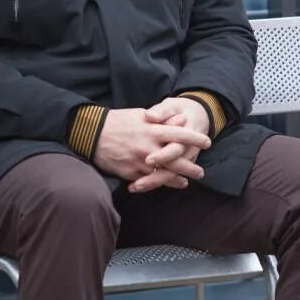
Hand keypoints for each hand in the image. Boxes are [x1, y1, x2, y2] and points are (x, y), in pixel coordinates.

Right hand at [92, 107, 209, 189]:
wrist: (92, 134)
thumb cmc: (118, 121)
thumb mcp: (140, 115)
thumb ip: (162, 119)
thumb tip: (181, 120)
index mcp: (152, 129)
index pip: (180, 134)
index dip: (195, 139)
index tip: (207, 142)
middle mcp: (149, 147)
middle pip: (176, 160)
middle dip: (191, 167)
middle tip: (201, 172)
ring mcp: (140, 162)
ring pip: (164, 175)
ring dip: (177, 180)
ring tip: (186, 182)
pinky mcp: (130, 173)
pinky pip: (149, 181)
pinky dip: (159, 183)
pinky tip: (166, 184)